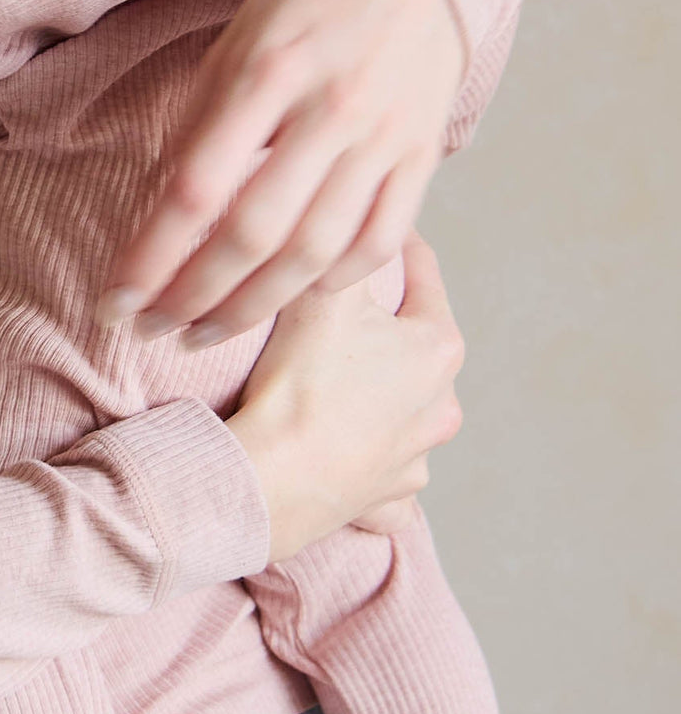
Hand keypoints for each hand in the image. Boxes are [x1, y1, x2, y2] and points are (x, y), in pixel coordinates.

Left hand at [98, 0, 464, 343]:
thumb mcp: (240, 33)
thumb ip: (203, 116)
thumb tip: (157, 206)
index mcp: (269, 70)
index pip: (196, 188)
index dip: (149, 256)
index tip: (113, 299)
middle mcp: (330, 110)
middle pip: (253, 233)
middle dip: (191, 297)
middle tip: (148, 331)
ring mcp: (383, 138)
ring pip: (314, 253)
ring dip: (251, 307)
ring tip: (203, 331)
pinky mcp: (422, 157)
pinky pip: (378, 243)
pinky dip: (333, 282)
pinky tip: (289, 298)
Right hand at [225, 234, 462, 561]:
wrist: (272, 478)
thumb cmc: (303, 380)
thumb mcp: (325, 290)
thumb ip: (347, 246)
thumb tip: (356, 214)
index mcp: (438, 347)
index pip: (422, 271)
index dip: (392, 239)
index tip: (366, 219)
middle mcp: (441, 405)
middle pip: (416, 344)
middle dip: (385, 323)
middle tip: (342, 303)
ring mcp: (415, 458)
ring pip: (405, 412)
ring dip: (380, 394)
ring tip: (335, 376)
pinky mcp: (385, 499)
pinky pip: (381, 473)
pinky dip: (365, 458)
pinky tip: (341, 448)